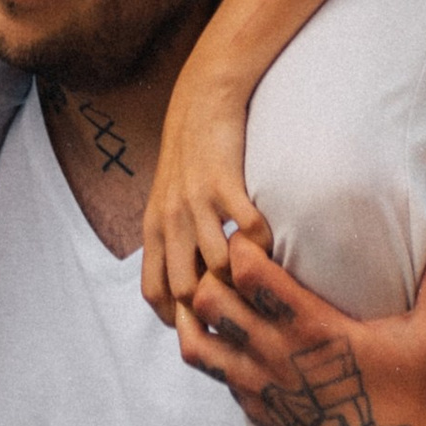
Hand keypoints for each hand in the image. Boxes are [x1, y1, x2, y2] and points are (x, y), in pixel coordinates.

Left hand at [140, 62, 264, 320]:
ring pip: (219, 267)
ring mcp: (195, 202)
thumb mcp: (168, 201)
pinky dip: (263, 243)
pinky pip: (249, 230)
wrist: (202, 99)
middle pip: (186, 290)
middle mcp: (170, 221)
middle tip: (241, 308)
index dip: (178, 319)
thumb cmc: (190, 156)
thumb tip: (190, 287)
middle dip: (215, 307)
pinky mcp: (224, 183)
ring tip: (261, 277)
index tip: (206, 325)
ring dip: (243, 277)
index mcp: (155, 229)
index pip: (155, 294)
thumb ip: (174, 241)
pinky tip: (271, 239)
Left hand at [176, 230, 425, 425]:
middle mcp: (275, 356)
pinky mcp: (255, 411)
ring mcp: (259, 387)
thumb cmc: (411, 401)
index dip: (241, 245)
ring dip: (198, 313)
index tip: (252, 233)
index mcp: (312, 330)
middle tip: (227, 257)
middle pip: (209, 300)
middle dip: (210, 270)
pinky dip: (210, 347)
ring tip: (217, 292)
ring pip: (197, 341)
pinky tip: (227, 333)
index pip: (249, 274)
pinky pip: (213, 373)